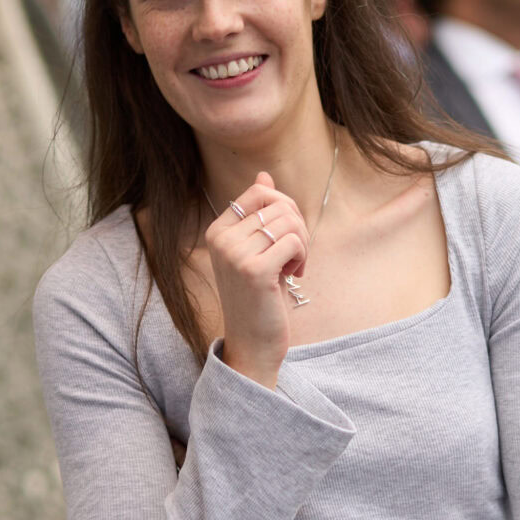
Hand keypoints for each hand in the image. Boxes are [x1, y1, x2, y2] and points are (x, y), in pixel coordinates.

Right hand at [204, 174, 308, 389]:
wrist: (252, 344)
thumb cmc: (258, 297)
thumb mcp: (256, 251)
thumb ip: (258, 214)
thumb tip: (264, 174)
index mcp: (217, 231)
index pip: (260, 192)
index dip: (285, 208)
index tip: (287, 236)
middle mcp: (221, 240)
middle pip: (279, 205)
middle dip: (297, 227)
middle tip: (295, 255)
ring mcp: (235, 255)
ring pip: (289, 221)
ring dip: (301, 243)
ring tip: (293, 266)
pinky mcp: (255, 271)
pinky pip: (294, 241)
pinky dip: (302, 256)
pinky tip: (293, 275)